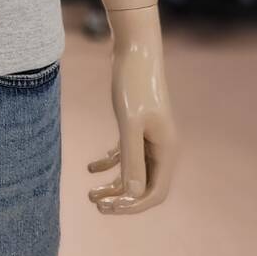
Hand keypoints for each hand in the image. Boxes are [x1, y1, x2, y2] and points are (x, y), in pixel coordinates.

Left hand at [87, 6, 178, 214]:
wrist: (134, 49)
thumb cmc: (132, 83)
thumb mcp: (129, 122)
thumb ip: (132, 158)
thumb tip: (134, 194)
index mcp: (166, 150)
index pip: (155, 193)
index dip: (133, 206)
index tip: (108, 207)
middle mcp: (161, 146)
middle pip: (144, 186)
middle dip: (122, 199)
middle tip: (95, 203)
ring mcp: (150, 136)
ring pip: (134, 171)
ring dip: (114, 185)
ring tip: (90, 193)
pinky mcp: (137, 124)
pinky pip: (126, 153)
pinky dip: (110, 163)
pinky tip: (90, 167)